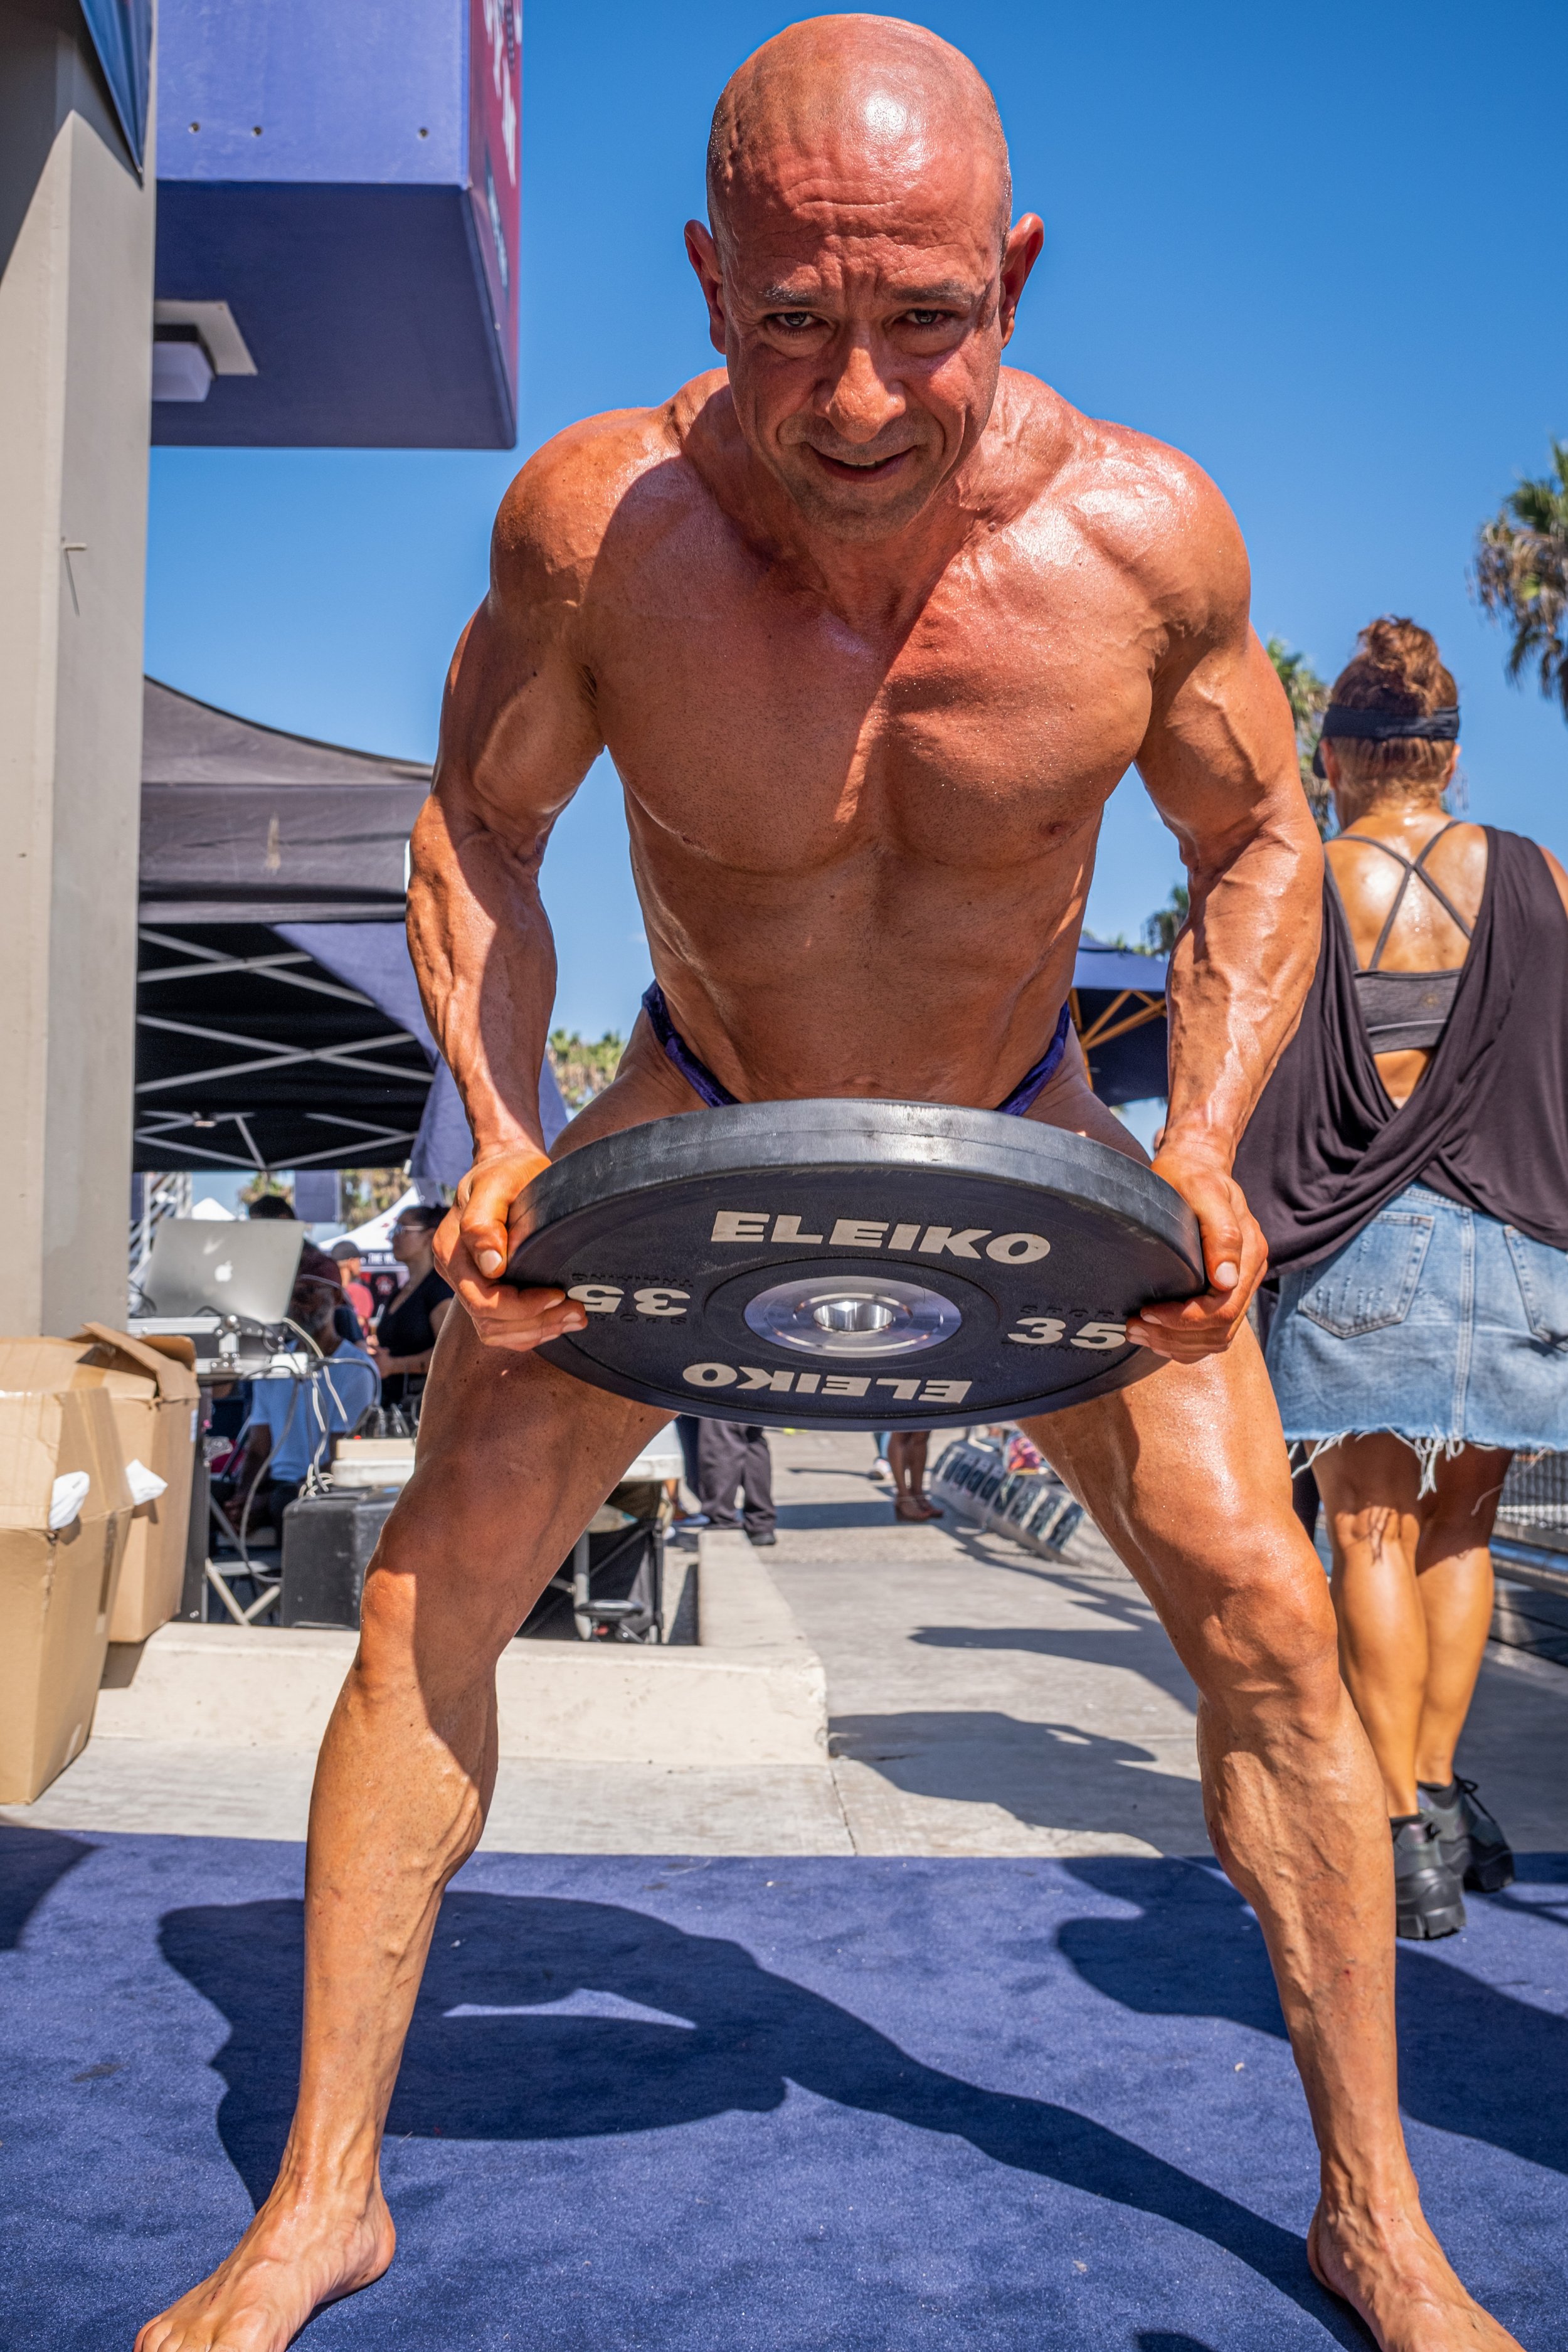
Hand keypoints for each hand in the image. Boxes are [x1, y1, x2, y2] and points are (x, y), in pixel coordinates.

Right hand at [436, 1143, 589, 1353]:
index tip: (559, 1294)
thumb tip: (491, 1266)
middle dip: (536, 1323)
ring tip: (574, 1318)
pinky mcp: (484, 1287)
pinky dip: (530, 1330)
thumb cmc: (506, 1172)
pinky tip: (557, 1320)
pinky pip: (501, 1326)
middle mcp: (455, 1272)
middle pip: (489, 1322)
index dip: (523, 1307)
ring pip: (494, 1331)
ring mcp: (468, 1282)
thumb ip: (484, 1223)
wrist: (506, 1164)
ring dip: (536, 1331)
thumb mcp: (497, 1185)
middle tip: (578, 1312)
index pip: (483, 1300)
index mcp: (452, 1251)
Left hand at [1126, 1145, 1265, 1361]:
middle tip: (1133, 1328)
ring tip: (1139, 1334)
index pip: (1222, 1309)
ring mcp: (1239, 1283)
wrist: (1196, 1165)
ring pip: (1217, 1338)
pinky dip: (1184, 1342)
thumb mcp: (1203, 1192)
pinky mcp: (1224, 1289)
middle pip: (1220, 1331)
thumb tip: (1227, 1280)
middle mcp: (1248, 1273)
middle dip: (1174, 1337)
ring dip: (1177, 1345)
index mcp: (1249, 1253)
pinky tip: (1156, 1335)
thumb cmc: (1191, 1175)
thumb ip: (1221, 1233)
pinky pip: (1212, 1332)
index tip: (1146, 1313)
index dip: (1184, 1320)